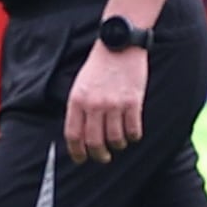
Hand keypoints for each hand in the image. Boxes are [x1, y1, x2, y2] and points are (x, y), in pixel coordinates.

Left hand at [64, 42, 146, 164]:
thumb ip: (79, 107)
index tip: (80, 159)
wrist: (118, 47)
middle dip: (98, 155)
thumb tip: (79, 134)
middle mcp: (93, 104)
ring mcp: (114, 104)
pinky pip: (133, 130)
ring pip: (115, 139)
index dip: (76, 152)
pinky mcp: (133, 102)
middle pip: (94, 142)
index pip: (73, 134)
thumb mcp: (80, 85)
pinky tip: (132, 134)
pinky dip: (133, 137)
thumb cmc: (98, 67)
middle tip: (103, 157)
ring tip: (118, 143)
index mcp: (77, 100)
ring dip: (117, 146)